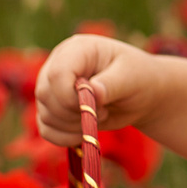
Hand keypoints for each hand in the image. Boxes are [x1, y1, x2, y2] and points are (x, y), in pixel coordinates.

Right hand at [33, 35, 151, 145]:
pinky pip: (46, 130)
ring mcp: (52, 88)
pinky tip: (85, 132)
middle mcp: (58, 65)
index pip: (57, 73)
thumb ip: (112, 84)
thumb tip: (93, 91)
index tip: (98, 105)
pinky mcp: (53, 109)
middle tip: (103, 112)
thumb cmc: (138, 78)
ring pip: (45, 115)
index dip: (70, 96)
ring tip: (99, 117)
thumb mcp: (131, 77)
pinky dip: (64, 138)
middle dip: (74, 113)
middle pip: (45, 95)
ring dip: (73, 126)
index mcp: (76, 50)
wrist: (141, 95)